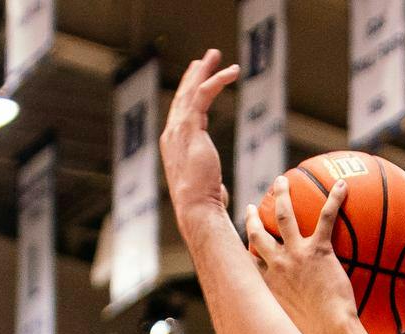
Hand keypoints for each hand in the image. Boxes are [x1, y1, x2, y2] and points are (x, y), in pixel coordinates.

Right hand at [160, 50, 240, 228]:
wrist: (196, 207)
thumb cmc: (204, 205)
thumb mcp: (208, 188)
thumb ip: (212, 183)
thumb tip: (222, 193)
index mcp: (174, 146)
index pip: (181, 113)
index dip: (188, 94)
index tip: (197, 80)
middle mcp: (172, 133)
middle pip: (182, 96)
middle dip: (193, 75)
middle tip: (204, 59)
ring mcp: (178, 129)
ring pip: (191, 90)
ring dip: (204, 70)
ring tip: (215, 55)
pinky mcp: (191, 127)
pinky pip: (203, 94)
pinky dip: (217, 80)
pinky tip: (232, 71)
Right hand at [245, 177, 358, 333]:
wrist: (327, 333)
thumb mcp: (294, 333)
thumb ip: (293, 325)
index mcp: (266, 285)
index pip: (249, 262)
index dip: (244, 249)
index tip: (243, 242)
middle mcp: (275, 266)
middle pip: (256, 234)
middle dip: (254, 217)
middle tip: (256, 206)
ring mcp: (295, 255)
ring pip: (284, 216)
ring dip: (282, 196)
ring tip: (282, 181)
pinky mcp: (318, 250)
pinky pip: (326, 217)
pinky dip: (334, 199)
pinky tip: (343, 186)